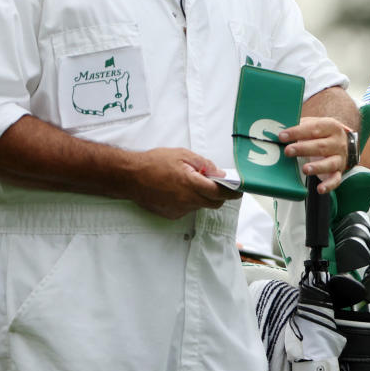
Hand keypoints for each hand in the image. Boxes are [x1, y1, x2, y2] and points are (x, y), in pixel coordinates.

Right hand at [126, 148, 240, 219]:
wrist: (129, 176)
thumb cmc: (154, 162)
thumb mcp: (182, 155)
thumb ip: (204, 164)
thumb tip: (219, 173)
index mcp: (191, 184)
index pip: (220, 193)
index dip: (233, 192)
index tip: (240, 190)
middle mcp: (187, 200)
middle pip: (214, 203)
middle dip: (219, 195)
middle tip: (216, 183)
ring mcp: (179, 210)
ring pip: (200, 206)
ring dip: (202, 197)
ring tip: (190, 182)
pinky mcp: (171, 215)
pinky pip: (188, 209)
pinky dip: (189, 201)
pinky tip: (178, 190)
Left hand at [279, 117, 352, 193]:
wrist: (342, 143)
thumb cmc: (322, 134)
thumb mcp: (313, 125)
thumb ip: (299, 126)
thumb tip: (278, 129)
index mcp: (331, 127)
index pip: (314, 129)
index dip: (297, 132)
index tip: (282, 136)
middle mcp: (338, 142)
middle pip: (321, 146)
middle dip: (303, 149)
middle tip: (288, 151)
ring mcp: (340, 158)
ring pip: (330, 163)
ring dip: (317, 167)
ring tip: (305, 169)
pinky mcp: (339, 171)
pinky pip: (335, 179)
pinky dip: (328, 185)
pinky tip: (320, 188)